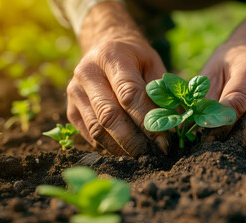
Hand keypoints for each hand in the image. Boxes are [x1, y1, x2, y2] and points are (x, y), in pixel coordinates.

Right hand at [66, 2, 168, 155]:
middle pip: (109, 115)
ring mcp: (75, 92)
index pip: (129, 94)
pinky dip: (109, 147)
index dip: (147, 120)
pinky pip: (89, 135)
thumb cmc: (135, 58)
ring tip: (142, 155)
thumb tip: (175, 124)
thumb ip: (162, 91)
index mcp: (111, 57)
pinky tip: (126, 149)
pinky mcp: (70, 109)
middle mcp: (87, 73)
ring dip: (121, 147)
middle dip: (134, 140)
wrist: (104, 46)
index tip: (164, 139)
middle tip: (154, 153)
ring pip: (97, 129)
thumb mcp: (153, 64)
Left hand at [200, 5, 245, 144]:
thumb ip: (202, 95)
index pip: (238, 100)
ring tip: (219, 152)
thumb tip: (190, 123)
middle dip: (233, 139)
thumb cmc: (230, 61)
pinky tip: (232, 146)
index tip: (204, 135)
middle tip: (212, 151)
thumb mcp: (212, 68)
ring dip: (241, 144)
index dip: (220, 121)